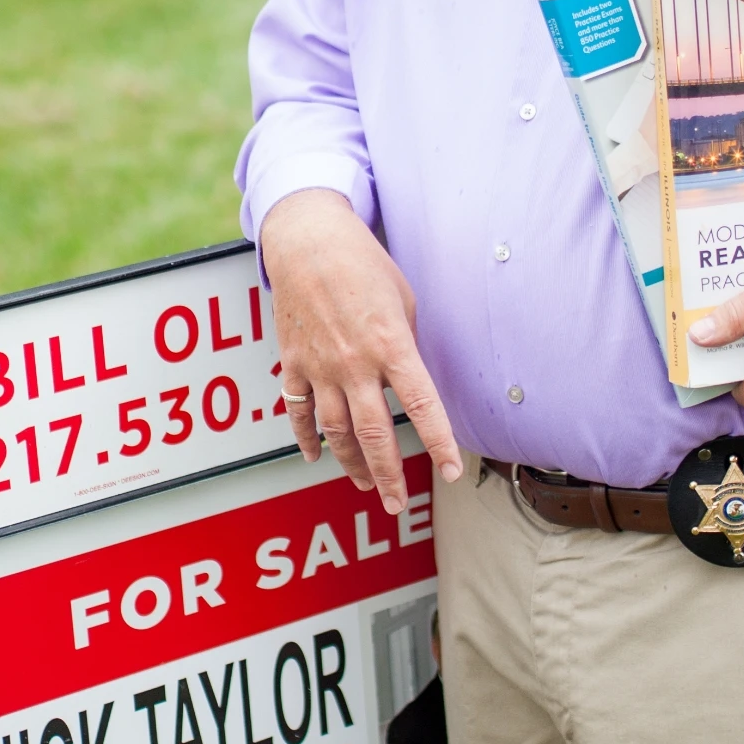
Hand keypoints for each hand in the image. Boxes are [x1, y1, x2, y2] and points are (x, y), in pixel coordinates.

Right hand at [259, 189, 463, 513]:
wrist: (306, 240)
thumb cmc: (361, 263)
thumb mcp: (403, 300)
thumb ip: (406, 345)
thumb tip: (407, 381)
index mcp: (391, 345)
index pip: (422, 407)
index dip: (439, 443)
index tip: (449, 472)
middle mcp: (355, 363)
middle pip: (373, 434)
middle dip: (387, 474)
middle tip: (395, 503)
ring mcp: (320, 367)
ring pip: (335, 432)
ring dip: (350, 464)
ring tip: (364, 484)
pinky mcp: (293, 363)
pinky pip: (297, 411)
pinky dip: (305, 437)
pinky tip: (314, 455)